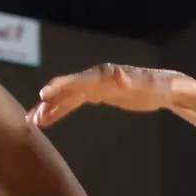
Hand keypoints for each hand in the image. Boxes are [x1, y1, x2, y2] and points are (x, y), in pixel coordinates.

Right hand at [28, 64, 177, 127]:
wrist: (162, 88)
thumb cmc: (155, 86)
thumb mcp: (145, 84)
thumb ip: (128, 80)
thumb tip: (116, 73)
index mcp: (103, 74)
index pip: (78, 81)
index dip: (61, 87)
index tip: (44, 94)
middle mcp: (94, 78)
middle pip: (67, 90)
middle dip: (50, 102)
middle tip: (33, 116)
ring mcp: (93, 86)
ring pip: (66, 98)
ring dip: (50, 109)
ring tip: (33, 121)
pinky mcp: (96, 95)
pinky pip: (73, 103)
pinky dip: (60, 111)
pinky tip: (47, 120)